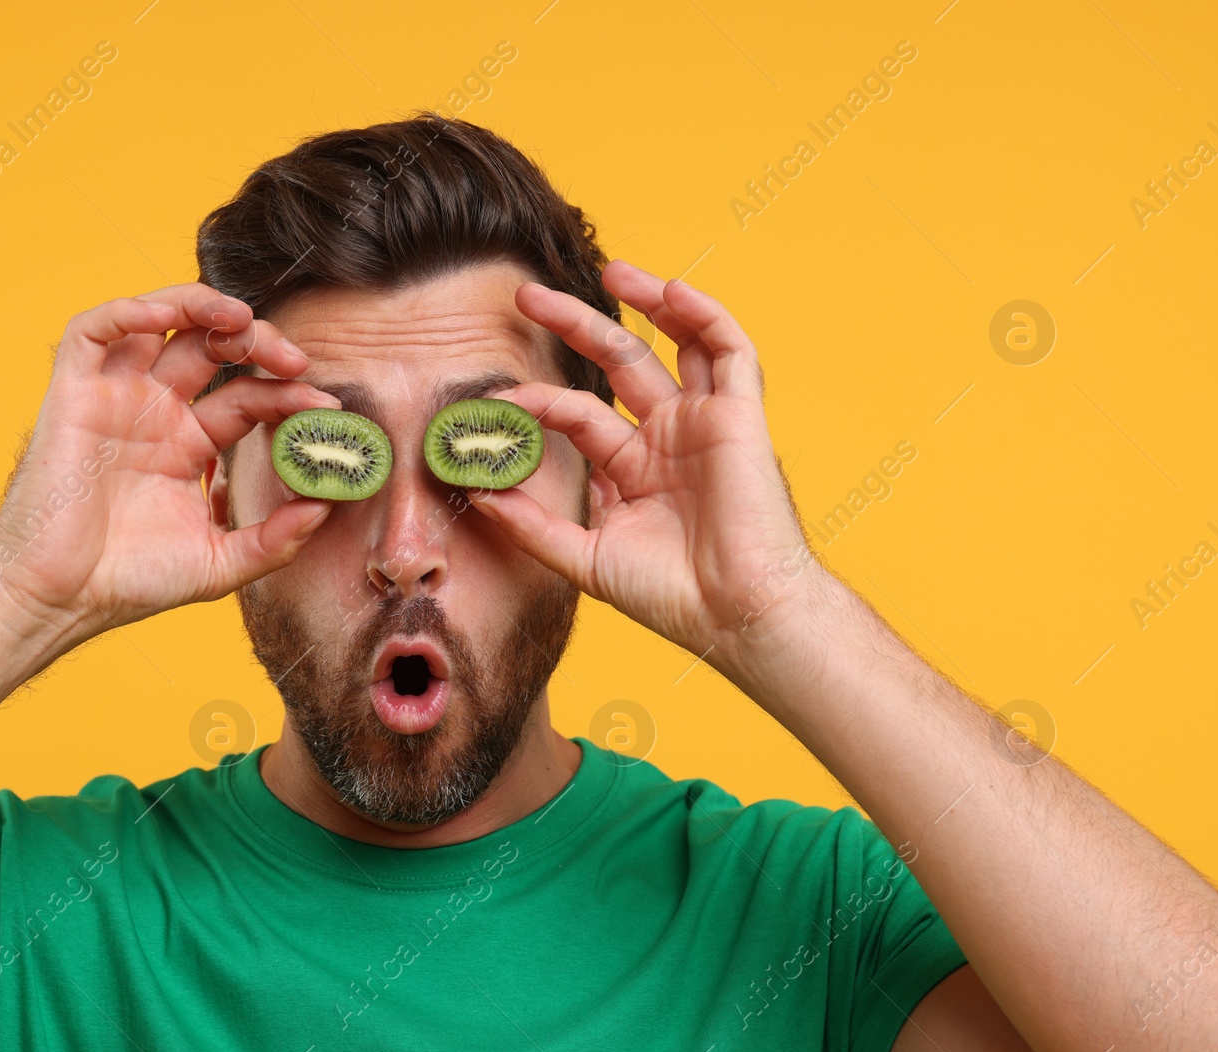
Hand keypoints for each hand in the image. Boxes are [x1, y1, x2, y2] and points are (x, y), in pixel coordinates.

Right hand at [0, 284, 338, 639]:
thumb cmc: (128, 583)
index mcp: (189, 444)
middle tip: (296, 361)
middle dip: (259, 343)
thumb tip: (326, 508)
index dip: (288, 395)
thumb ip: (275, 540)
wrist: (59, 599)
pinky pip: (96, 330)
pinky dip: (132, 310)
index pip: (249, 397)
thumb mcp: (220, 564)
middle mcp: (155, 412)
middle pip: (213, 348)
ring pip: (160, 324)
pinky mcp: (73, 392)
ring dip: (203, 307)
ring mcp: (115, 397)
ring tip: (244, 320)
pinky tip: (171, 317)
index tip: (325, 408)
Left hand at [470, 260, 823, 667]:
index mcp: (633, 468)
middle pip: (618, 363)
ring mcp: (704, 423)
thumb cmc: (670, 597)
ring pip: (676, 344)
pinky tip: (668, 290)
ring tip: (610, 269)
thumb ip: (530, 524)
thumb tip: (476, 491)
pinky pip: (728, 351)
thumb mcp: (583, 558)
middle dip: (575, 324)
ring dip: (646, 302)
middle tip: (525, 296)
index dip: (538, 401)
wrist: (736, 616)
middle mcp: (667, 438)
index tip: (496, 400)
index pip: (577, 414)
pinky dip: (703, 316)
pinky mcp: (740, 416)